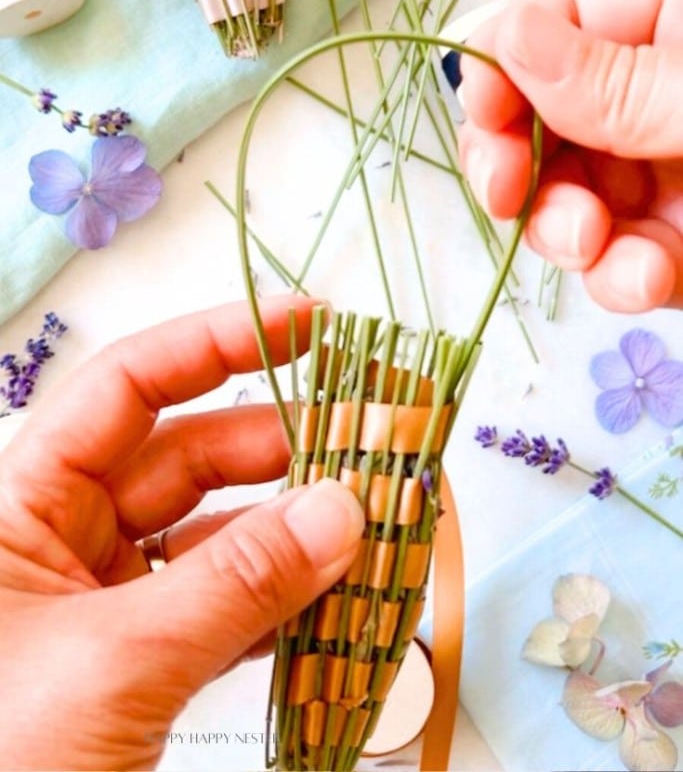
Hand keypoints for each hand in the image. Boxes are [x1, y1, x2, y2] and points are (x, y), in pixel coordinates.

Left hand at [0, 295, 363, 770]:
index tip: (307, 323)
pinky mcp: (145, 664)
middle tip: (375, 440)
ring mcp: (109, 604)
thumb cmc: (1, 759)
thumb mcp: (114, 664)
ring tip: (377, 522)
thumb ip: (235, 584)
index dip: (217, 343)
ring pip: (219, 537)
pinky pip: (227, 609)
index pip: (128, 387)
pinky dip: (286, 604)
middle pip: (190, 457)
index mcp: (22, 505)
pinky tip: (342, 598)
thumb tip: (344, 508)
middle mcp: (65, 540)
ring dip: (299, 532)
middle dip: (284, 447)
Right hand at [457, 0, 682, 311]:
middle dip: (516, 163)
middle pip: (540, 119)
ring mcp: (663, 176)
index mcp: (669, 22)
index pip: (557, 20)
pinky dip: (618, 278)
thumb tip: (502, 37)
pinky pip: (618, 261)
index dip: (505, 63)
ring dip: (563, 231)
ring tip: (592, 245)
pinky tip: (646, 281)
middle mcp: (653, 96)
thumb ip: (615, 81)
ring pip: (566, 200)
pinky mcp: (679, 248)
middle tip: (504, 193)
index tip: (485, 110)